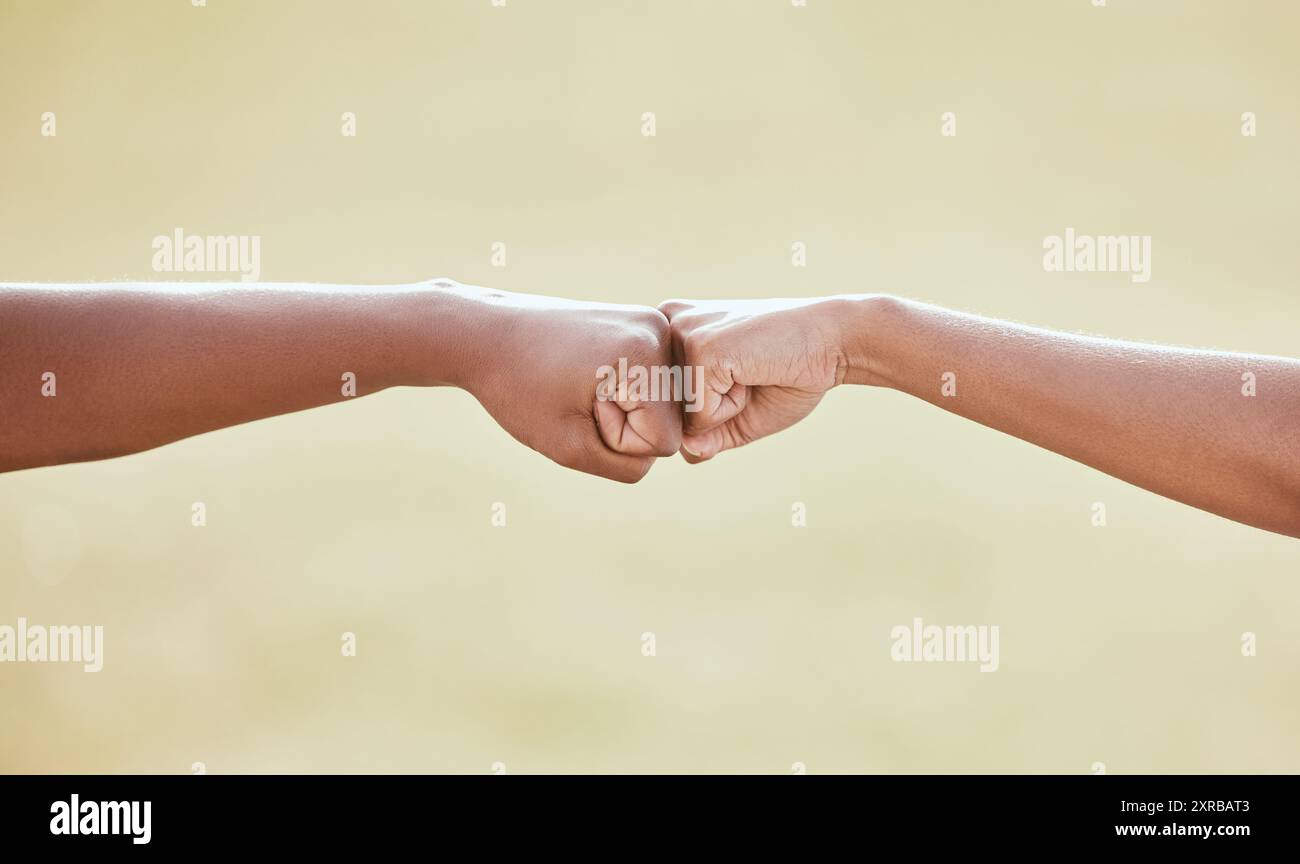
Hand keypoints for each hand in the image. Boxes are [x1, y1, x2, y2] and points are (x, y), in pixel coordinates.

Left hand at [453, 283, 681, 481]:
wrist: (485, 333)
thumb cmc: (519, 389)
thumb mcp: (571, 449)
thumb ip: (628, 466)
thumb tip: (665, 449)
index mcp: (645, 355)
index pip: (664, 443)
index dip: (617, 441)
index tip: (578, 407)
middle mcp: (659, 330)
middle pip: (669, 422)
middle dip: (624, 423)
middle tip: (576, 394)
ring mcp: (653, 323)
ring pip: (662, 404)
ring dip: (623, 408)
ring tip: (580, 383)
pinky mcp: (641, 324)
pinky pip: (650, 384)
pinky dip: (621, 391)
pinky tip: (587, 372)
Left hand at [658, 297, 856, 461]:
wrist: (832, 343)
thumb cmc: (787, 374)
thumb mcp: (736, 415)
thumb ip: (703, 437)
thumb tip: (683, 450)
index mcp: (670, 332)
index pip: (663, 407)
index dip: (709, 412)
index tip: (743, 377)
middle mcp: (668, 326)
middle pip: (668, 414)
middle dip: (713, 413)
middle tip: (749, 375)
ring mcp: (682, 333)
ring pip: (682, 417)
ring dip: (724, 410)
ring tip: (751, 371)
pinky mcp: (700, 347)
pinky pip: (700, 416)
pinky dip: (733, 408)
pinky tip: (754, 371)